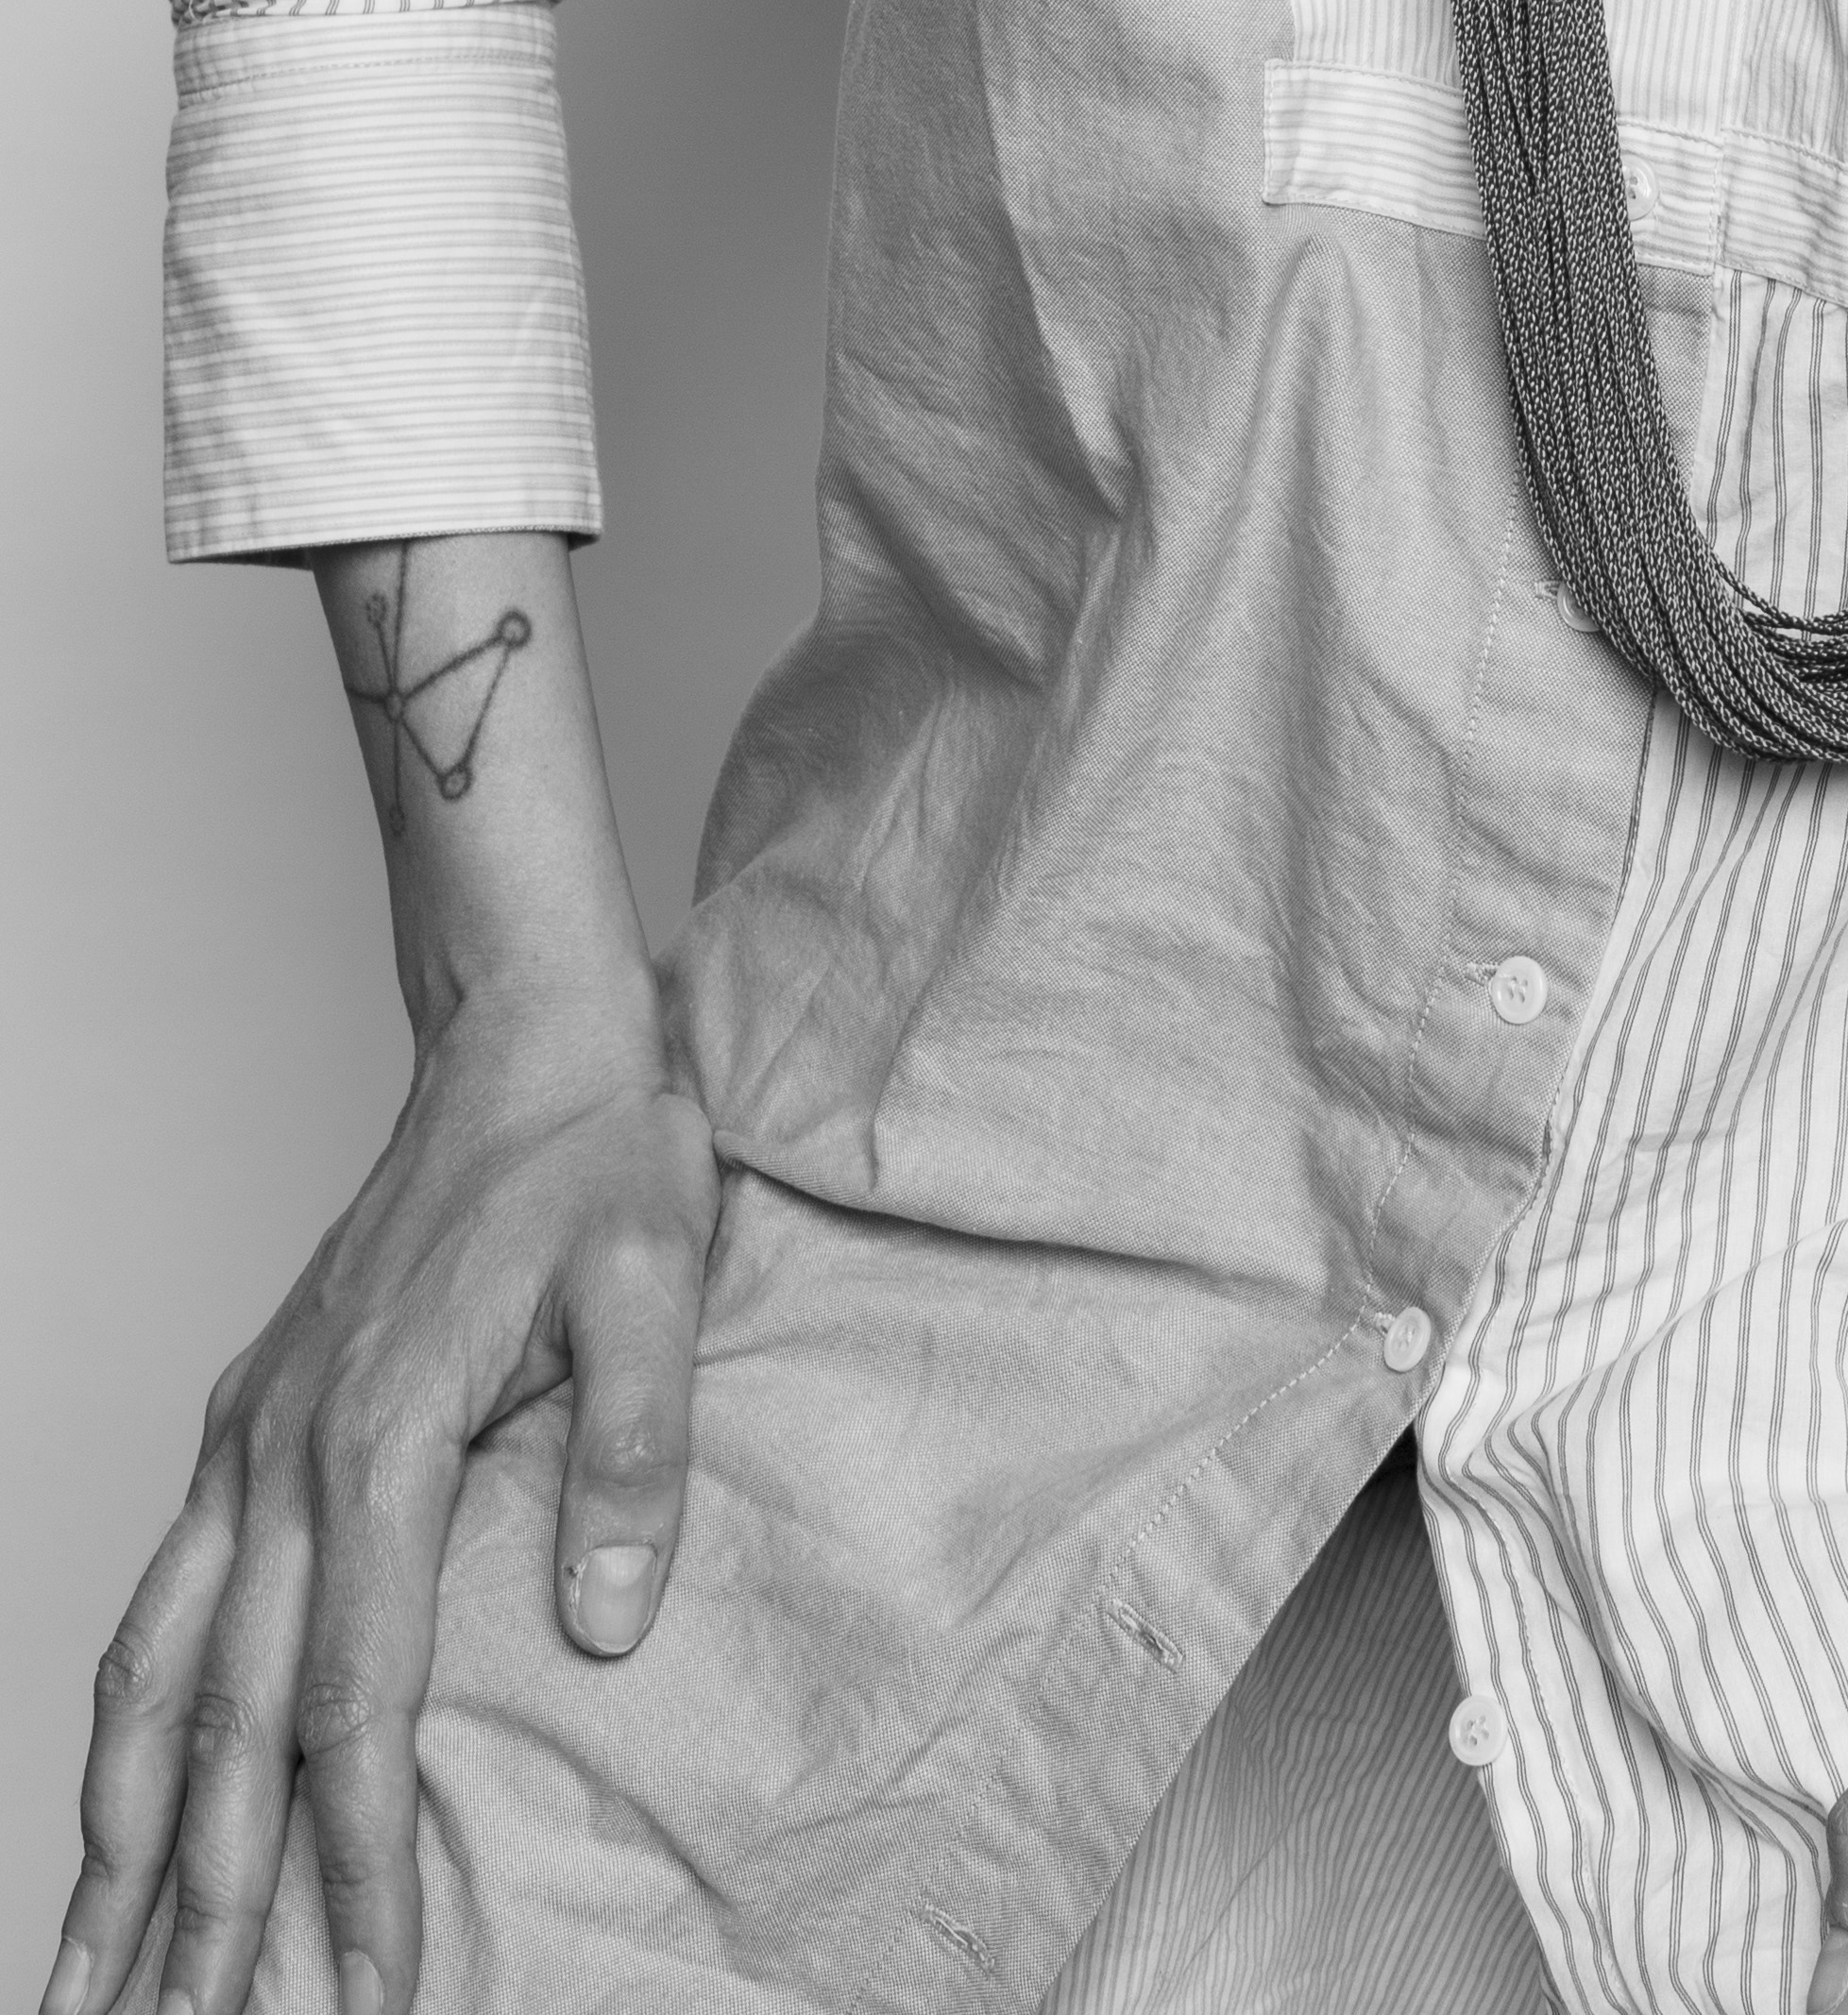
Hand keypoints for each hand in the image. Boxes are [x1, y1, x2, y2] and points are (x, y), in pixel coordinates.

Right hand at [45, 988, 715, 2014]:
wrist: (523, 1033)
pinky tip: (111, 1815)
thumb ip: (631, 1450)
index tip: (372, 1996)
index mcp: (383, 1439)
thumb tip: (606, 1623)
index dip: (354, 1866)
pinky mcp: (243, 1431)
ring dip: (114, 1847)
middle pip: (224, 1732)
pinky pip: (153, 1615)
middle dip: (199, 1913)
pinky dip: (120, 1736)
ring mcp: (247, 1447)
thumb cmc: (599, 1152)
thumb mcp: (658, 1278)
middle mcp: (287, 1460)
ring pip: (149, 1687)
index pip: (352, 1707)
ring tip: (84, 1989)